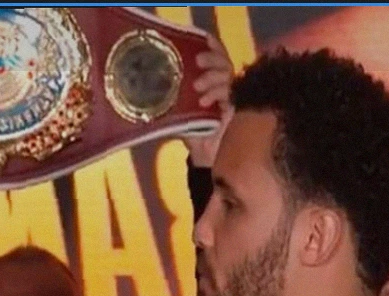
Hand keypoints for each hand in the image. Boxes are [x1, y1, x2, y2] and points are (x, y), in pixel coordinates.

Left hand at [182, 33, 234, 167]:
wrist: (207, 161)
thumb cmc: (196, 137)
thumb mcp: (180, 117)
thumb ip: (173, 105)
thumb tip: (149, 97)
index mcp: (212, 84)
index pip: (217, 58)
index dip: (212, 47)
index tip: (203, 40)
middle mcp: (225, 86)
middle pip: (224, 61)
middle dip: (212, 58)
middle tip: (197, 61)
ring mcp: (233, 97)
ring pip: (229, 73)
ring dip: (213, 75)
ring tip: (197, 86)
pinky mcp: (240, 108)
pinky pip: (231, 91)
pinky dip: (217, 92)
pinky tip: (203, 101)